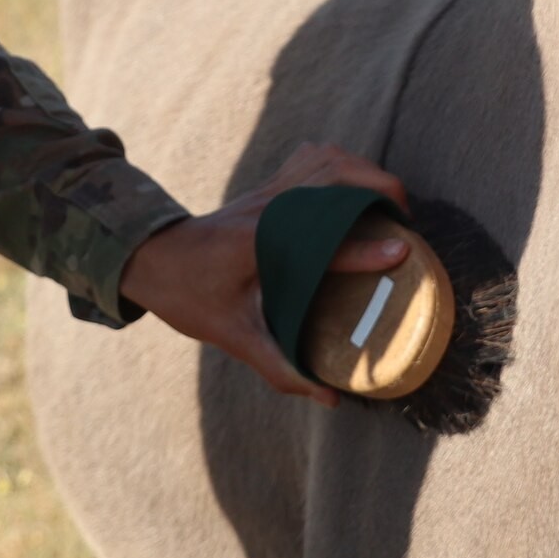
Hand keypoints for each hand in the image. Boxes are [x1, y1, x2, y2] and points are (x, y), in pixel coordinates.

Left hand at [118, 141, 411, 406]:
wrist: (152, 257)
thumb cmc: (189, 297)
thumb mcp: (234, 337)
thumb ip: (282, 368)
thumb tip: (330, 399)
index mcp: (259, 243)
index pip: (324, 240)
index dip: (366, 248)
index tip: (403, 251)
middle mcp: (267, 207)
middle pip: (334, 175)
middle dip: (379, 187)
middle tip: (407, 219)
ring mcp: (267, 190)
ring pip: (326, 158)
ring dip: (364, 171)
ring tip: (390, 201)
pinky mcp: (267, 185)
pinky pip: (312, 158)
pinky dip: (342, 163)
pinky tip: (355, 184)